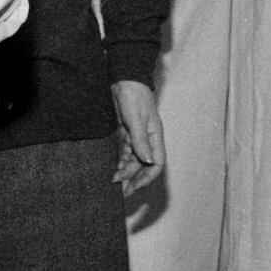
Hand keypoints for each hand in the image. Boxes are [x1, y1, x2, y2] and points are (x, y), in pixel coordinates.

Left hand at [112, 80, 164, 195]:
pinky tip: (114, 167)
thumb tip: (148, 161)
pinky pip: (126, 151)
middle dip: (134, 178)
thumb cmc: (134, 96)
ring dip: (126, 171)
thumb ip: (141, 141)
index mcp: (155, 137)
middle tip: (122, 190)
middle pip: (144, 165)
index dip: (146, 178)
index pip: (156, 163)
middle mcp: (148, 139)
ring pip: (134, 160)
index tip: (133, 186)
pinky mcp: (127, 132)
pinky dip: (121, 160)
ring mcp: (137, 136)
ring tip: (114, 180)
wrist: (123, 79)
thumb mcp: (136, 119)